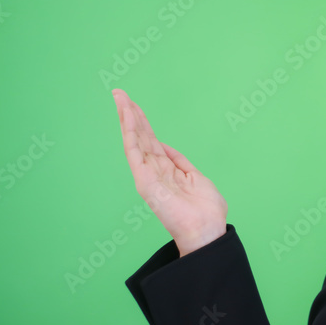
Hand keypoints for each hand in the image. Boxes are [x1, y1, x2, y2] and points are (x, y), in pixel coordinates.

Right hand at [113, 89, 227, 256]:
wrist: (206, 230)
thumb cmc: (205, 211)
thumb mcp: (196, 178)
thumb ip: (180, 162)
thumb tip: (166, 148)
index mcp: (166, 170)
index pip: (151, 141)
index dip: (143, 122)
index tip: (134, 104)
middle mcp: (153, 171)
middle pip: (140, 137)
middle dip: (130, 114)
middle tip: (120, 94)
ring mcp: (147, 175)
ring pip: (134, 140)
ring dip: (126, 118)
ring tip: (119, 98)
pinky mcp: (143, 180)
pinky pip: (134, 151)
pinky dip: (129, 132)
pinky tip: (125, 115)